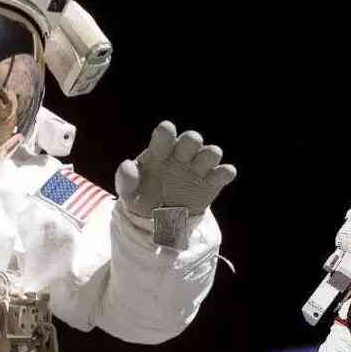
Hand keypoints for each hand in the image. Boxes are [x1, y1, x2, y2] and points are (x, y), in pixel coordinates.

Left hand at [114, 121, 235, 217]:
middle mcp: (181, 155)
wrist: (158, 219)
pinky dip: (225, 172)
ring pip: (211, 152)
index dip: (166, 132)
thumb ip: (125, 180)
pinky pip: (224, 173)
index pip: (165, 134)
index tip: (166, 132)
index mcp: (160, 152)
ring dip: (209, 155)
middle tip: (183, 155)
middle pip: (192, 139)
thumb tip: (127, 166)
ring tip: (200, 169)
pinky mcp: (211, 183)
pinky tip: (222, 175)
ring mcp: (197, 168)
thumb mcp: (128, 193)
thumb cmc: (141, 197)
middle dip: (191, 142)